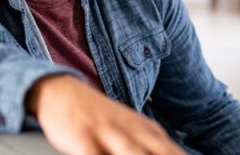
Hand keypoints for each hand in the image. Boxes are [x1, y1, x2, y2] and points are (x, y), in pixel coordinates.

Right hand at [26, 75, 186, 154]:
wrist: (60, 91)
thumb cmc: (98, 117)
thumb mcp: (130, 128)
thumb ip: (154, 145)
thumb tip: (179, 154)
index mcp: (146, 130)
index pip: (175, 153)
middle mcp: (131, 131)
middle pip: (161, 153)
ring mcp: (108, 134)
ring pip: (133, 154)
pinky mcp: (83, 138)